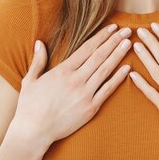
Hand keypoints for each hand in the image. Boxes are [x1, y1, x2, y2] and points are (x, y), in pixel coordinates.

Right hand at [12, 23, 132, 149]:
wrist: (33, 132)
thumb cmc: (30, 106)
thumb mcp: (30, 80)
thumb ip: (38, 60)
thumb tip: (39, 42)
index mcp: (62, 70)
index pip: (87, 48)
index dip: (101, 36)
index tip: (112, 27)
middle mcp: (75, 80)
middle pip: (99, 56)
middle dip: (114, 41)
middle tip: (127, 30)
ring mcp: (84, 94)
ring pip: (105, 70)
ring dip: (118, 55)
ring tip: (128, 43)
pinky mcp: (90, 108)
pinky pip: (107, 90)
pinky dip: (118, 78)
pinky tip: (127, 68)